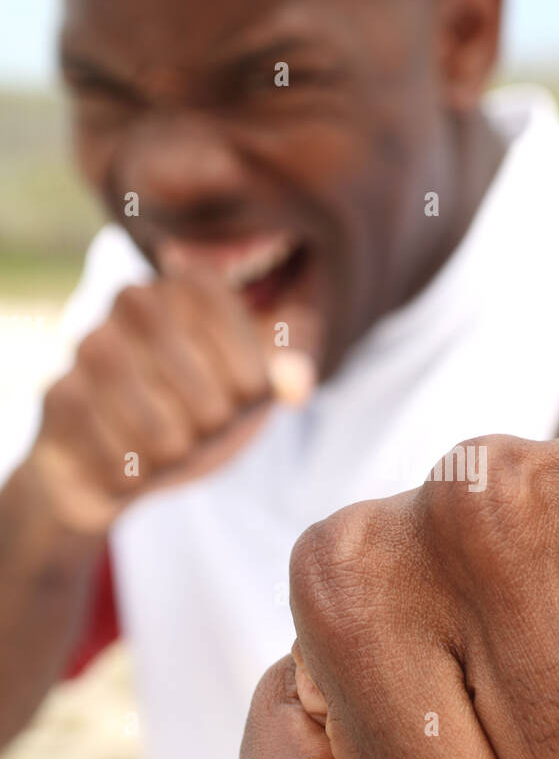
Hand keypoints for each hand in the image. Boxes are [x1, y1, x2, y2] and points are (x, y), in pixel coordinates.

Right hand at [26, 272, 308, 534]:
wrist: (119, 466)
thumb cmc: (198, 412)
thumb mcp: (254, 388)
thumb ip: (292, 372)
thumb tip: (298, 385)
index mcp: (188, 285)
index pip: (225, 311)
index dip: (246, 367)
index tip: (248, 393)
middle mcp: (132, 301)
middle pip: (194, 375)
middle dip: (211, 417)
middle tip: (207, 428)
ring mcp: (89, 346)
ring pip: (157, 425)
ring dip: (174, 450)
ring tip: (170, 448)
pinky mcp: (60, 398)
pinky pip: (117, 454)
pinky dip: (136, 474)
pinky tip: (131, 466)